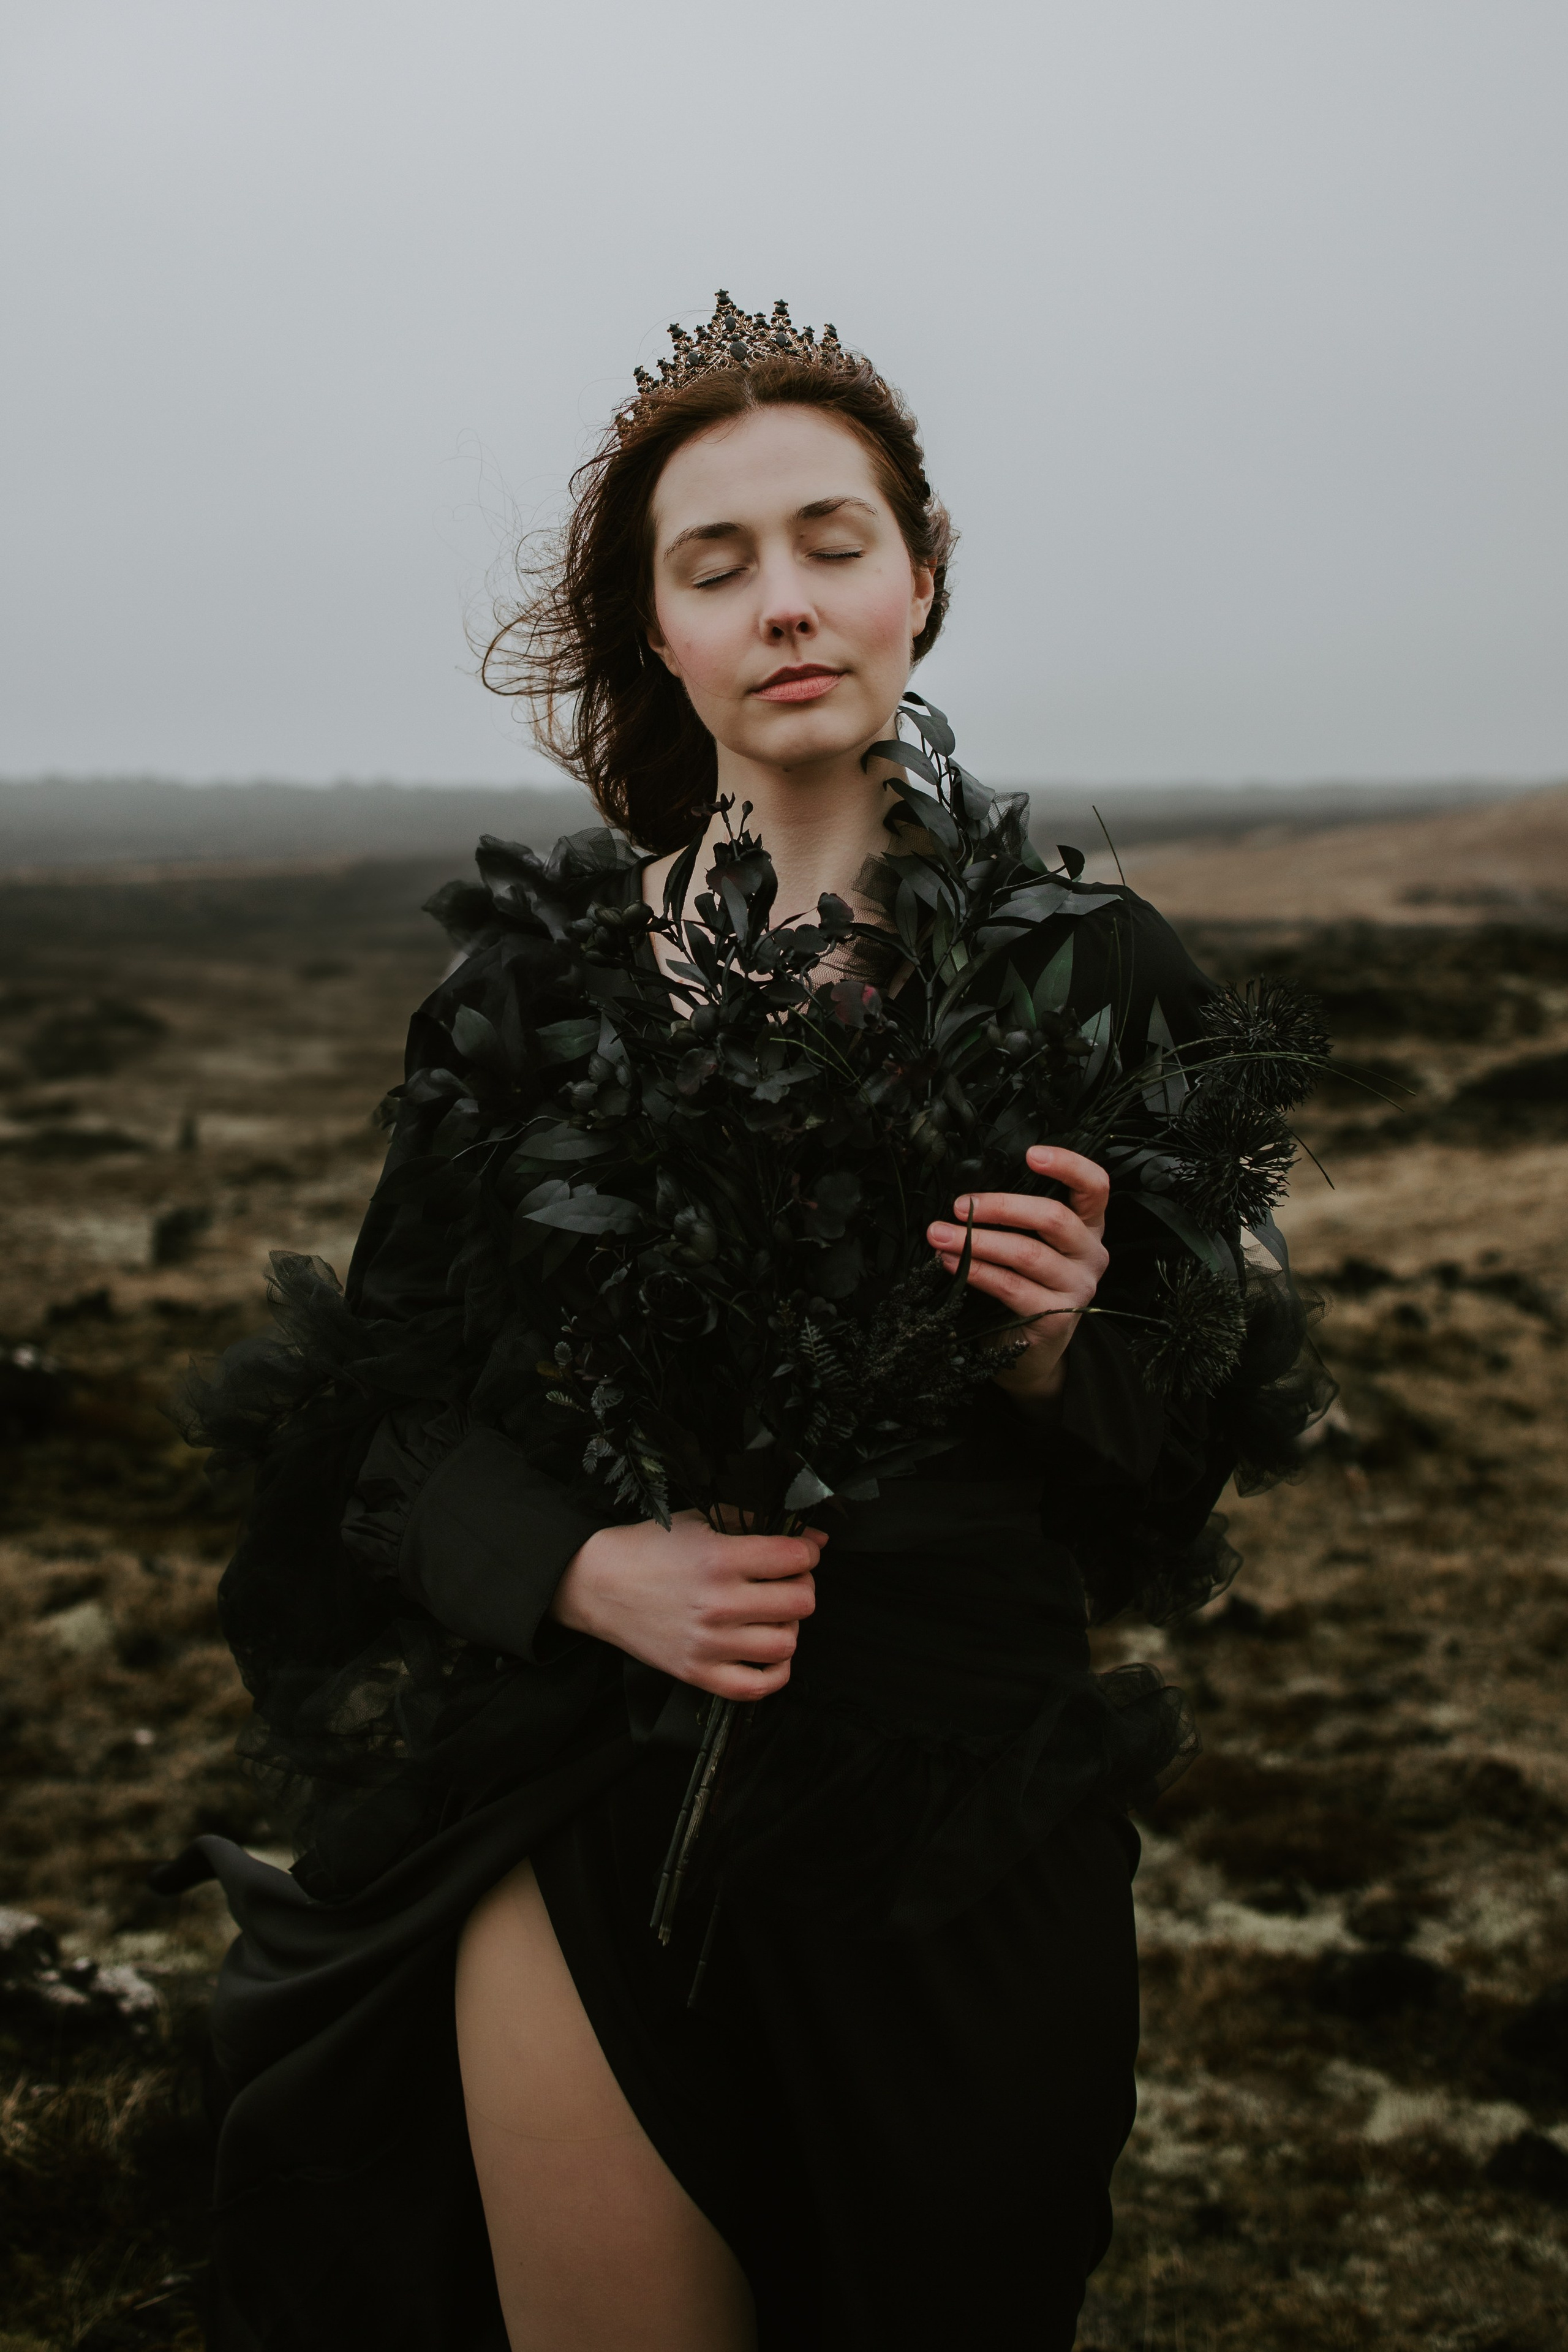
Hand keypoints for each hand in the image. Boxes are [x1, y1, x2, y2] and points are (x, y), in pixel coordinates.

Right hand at [551, 1512, 824, 1698]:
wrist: (598, 1584)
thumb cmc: (649, 1549)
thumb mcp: (700, 1522)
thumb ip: (754, 1524)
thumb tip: (814, 1540)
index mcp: (719, 1558)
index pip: (795, 1559)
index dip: (806, 1552)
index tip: (799, 1552)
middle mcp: (717, 1604)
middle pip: (800, 1602)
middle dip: (800, 1586)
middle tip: (785, 1581)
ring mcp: (708, 1643)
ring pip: (786, 1644)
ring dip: (787, 1626)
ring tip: (770, 1614)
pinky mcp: (698, 1673)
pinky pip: (759, 1686)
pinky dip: (774, 1671)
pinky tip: (765, 1649)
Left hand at [926, 1144, 1109, 1411]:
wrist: (1031, 1351)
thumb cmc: (1026, 1286)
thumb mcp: (1032, 1244)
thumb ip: (1019, 1218)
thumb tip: (969, 1194)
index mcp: (1088, 1227)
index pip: (1095, 1187)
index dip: (1068, 1165)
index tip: (1031, 1155)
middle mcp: (1090, 1254)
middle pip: (1053, 1217)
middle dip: (1000, 1206)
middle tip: (960, 1205)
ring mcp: (1077, 1287)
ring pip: (1027, 1253)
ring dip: (977, 1241)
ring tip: (941, 1234)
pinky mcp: (1057, 1316)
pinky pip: (1012, 1287)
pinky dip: (977, 1271)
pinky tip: (952, 1262)